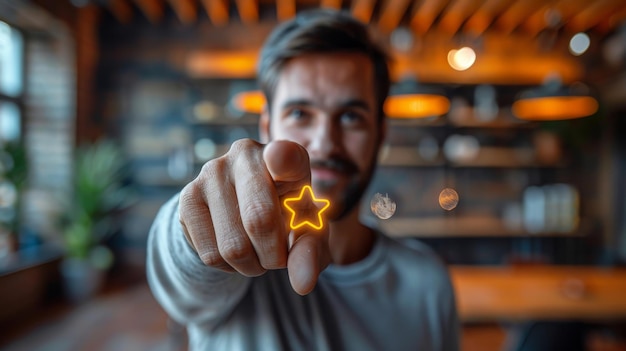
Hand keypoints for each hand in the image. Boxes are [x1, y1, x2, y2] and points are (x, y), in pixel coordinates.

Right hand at [179, 139, 330, 294]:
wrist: (242, 210)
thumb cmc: (287, 217)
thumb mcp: (307, 233)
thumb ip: (311, 252)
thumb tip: (302, 284)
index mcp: (287, 156)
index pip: (284, 155)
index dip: (282, 159)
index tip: (278, 159)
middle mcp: (246, 153)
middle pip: (259, 220)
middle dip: (274, 256)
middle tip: (278, 258)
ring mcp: (211, 172)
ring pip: (233, 246)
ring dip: (251, 266)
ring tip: (257, 252)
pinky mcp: (187, 196)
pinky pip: (209, 254)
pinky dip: (228, 267)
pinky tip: (235, 250)